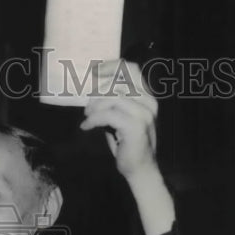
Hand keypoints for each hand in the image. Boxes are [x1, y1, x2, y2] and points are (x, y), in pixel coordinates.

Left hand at [79, 60, 157, 180]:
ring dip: (94, 106)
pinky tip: (86, 127)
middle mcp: (148, 101)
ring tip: (87, 117)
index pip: (130, 69)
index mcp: (147, 95)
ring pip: (112, 97)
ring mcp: (144, 113)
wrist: (140, 168)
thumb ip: (113, 101)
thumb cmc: (127, 143)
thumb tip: (93, 89)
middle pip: (117, 82)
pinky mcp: (135, 126)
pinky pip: (108, 115)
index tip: (92, 73)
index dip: (109, 66)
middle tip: (87, 107)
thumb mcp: (121, 116)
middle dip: (97, 92)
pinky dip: (93, 119)